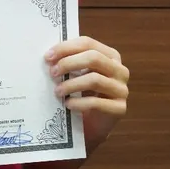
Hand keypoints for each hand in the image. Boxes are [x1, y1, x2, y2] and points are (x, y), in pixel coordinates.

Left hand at [45, 36, 129, 150]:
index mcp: (110, 56)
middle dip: (68, 63)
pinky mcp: (119, 109)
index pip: (88, 43)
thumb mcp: (78, 74)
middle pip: (93, 58)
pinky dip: (78, 103)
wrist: (93, 125)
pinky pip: (96, 103)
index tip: (47, 56)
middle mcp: (120, 70)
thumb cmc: (83, 95)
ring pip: (94, 80)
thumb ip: (70, 62)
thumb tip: (49, 56)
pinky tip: (68, 104)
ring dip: (71, 85)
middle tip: (52, 72)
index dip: (66, 48)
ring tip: (57, 91)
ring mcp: (122, 90)